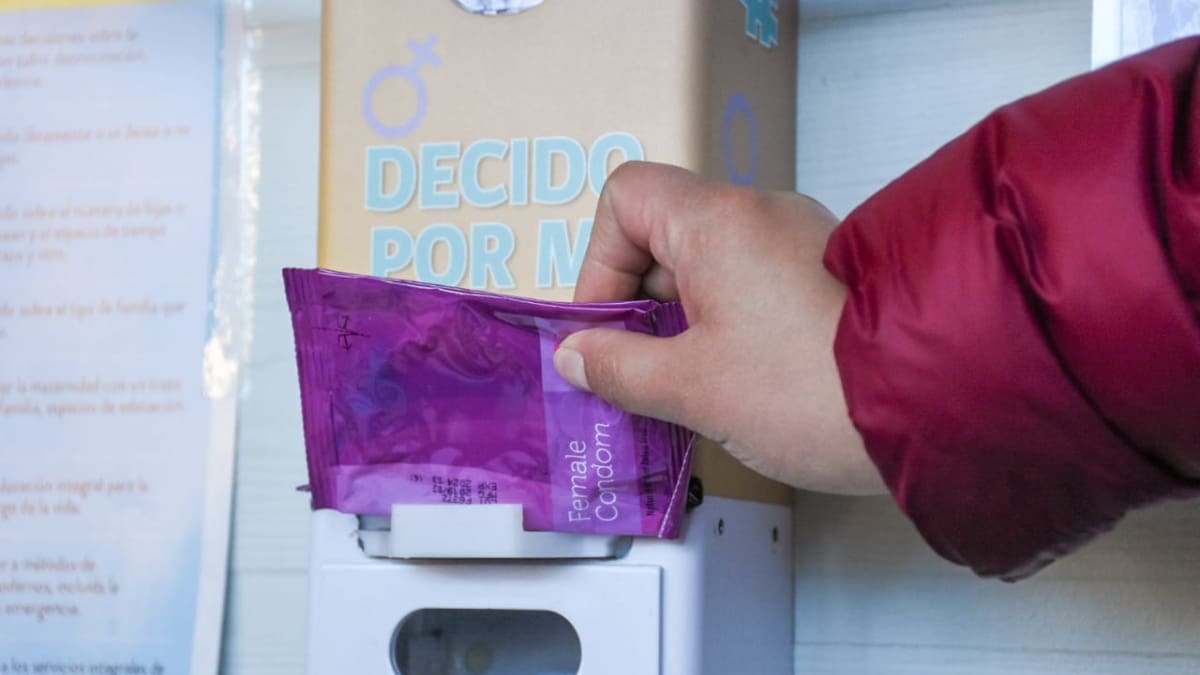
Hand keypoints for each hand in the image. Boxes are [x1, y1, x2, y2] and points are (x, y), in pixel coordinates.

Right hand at [553, 162, 885, 494]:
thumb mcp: (693, 388)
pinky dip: (730, 326)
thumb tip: (576, 356)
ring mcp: (803, 243)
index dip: (599, 260)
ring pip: (711, 266)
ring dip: (683, 322)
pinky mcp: (832, 279)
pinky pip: (754, 286)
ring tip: (686, 391)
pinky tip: (738, 387)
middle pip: (666, 233)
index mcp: (717, 221)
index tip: (608, 329)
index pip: (626, 196)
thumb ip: (620, 368)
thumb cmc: (804, 389)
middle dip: (639, 304)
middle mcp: (761, 214)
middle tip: (637, 374)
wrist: (938, 408)